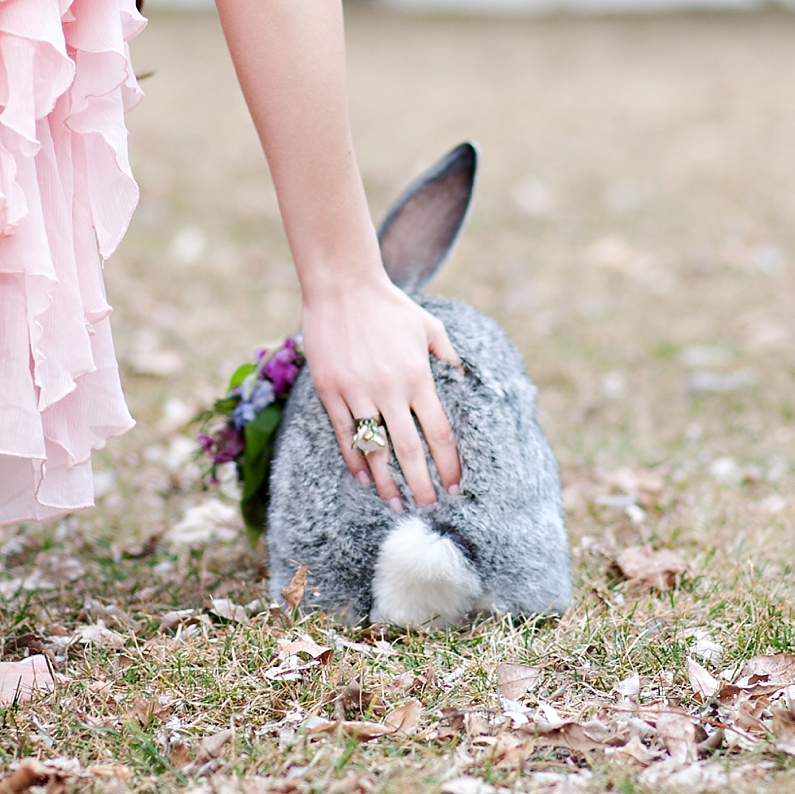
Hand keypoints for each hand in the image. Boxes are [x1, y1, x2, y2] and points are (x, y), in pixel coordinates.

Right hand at [301, 271, 461, 508]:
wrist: (342, 286)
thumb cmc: (389, 306)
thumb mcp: (429, 326)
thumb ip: (447, 356)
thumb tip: (464, 380)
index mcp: (418, 376)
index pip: (439, 432)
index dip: (449, 463)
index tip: (455, 486)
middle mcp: (389, 389)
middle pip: (410, 450)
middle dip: (421, 484)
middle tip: (429, 508)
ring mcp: (357, 392)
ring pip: (375, 449)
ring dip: (386, 482)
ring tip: (395, 504)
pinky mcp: (330, 390)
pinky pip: (344, 434)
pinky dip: (354, 461)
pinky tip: (364, 479)